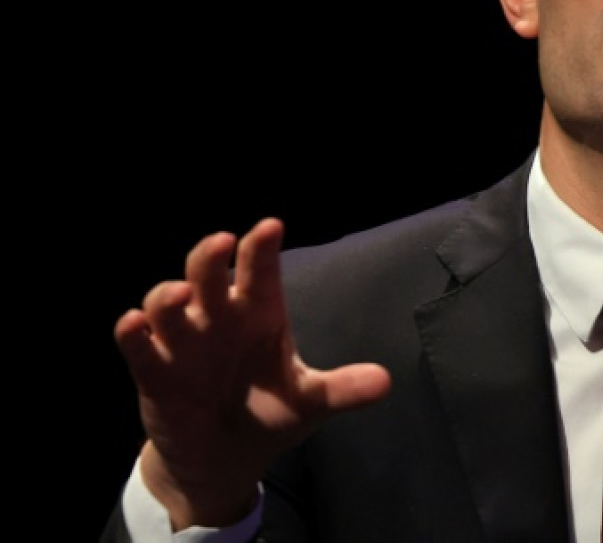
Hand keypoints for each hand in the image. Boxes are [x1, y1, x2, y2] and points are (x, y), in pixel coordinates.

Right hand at [113, 218, 390, 529]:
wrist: (227, 459)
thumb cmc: (270, 414)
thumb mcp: (310, 403)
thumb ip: (343, 389)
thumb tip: (385, 382)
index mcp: (259, 314)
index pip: (260, 271)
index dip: (261, 248)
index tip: (271, 227)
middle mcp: (218, 318)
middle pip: (208, 274)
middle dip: (211, 256)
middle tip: (223, 242)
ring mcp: (183, 342)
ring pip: (167, 303)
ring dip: (168, 294)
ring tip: (183, 293)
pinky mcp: (154, 372)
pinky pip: (138, 347)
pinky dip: (132, 333)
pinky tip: (134, 324)